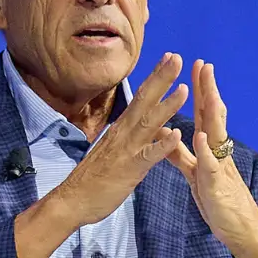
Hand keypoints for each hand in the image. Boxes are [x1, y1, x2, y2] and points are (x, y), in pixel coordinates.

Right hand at [54, 52, 188, 225]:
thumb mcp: (112, 152)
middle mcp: (123, 133)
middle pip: (145, 101)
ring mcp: (126, 150)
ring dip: (167, 105)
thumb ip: (127, 137)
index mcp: (121, 129)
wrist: (72, 200)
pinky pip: (149, 155)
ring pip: (150, 123)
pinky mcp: (129, 169)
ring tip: (184, 88)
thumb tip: (137, 125)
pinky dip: (163, 145)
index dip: (155, 78)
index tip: (168, 59)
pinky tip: (177, 134)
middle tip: (176, 57)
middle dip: (162, 79)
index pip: (140, 98)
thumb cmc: (92, 179)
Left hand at [166, 60, 257, 257]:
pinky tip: (200, 138)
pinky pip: (210, 167)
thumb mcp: (195, 175)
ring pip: (216, 136)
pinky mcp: (216, 187)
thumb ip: (181, 156)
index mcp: (208, 149)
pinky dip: (205, 152)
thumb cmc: (218, 202)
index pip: (203, 114)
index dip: (198, 91)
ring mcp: (219, 168)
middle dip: (207, 90)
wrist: (240, 232)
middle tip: (203, 64)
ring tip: (207, 92)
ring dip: (211, 113)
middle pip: (212, 116)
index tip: (195, 66)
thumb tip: (167, 137)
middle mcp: (217, 153)